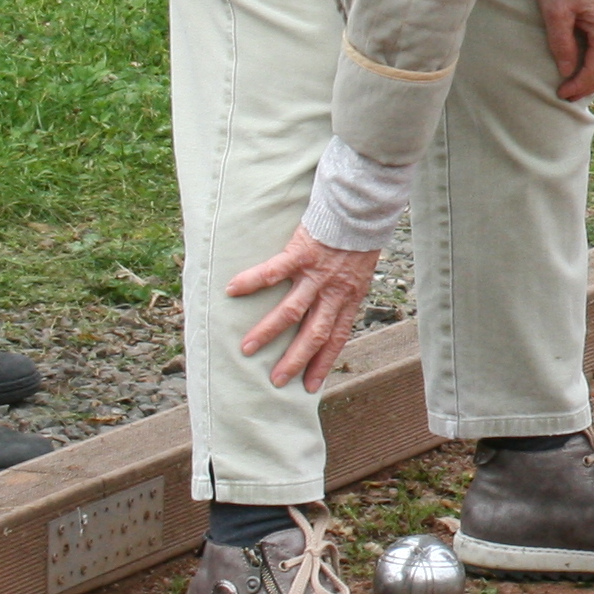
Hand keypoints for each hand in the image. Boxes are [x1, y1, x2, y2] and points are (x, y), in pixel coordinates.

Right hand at [227, 231, 382, 392]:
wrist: (362, 208)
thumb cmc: (358, 238)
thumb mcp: (360, 271)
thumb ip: (345, 290)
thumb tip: (330, 306)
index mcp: (350, 297)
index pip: (336, 337)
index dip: (323, 362)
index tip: (310, 386)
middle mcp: (334, 291)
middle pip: (314, 333)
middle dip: (295, 360)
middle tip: (276, 380)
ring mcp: (317, 274)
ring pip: (291, 310)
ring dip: (268, 331)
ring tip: (247, 348)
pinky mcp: (302, 253)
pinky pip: (273, 271)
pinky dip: (252, 281)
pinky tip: (232, 290)